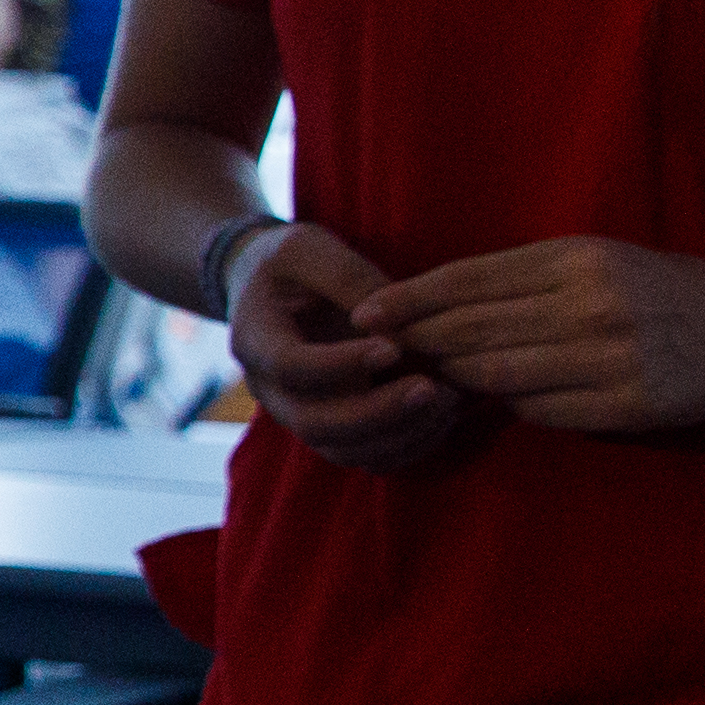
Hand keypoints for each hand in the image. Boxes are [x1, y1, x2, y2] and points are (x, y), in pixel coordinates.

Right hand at [230, 224, 482, 474]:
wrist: (272, 290)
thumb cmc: (291, 262)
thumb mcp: (309, 249)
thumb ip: (349, 280)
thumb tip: (394, 324)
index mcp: (256, 340)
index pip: (290, 367)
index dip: (340, 365)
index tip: (393, 348)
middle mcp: (271, 390)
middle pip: (314, 424)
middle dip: (377, 413)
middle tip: (432, 387)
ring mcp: (299, 414)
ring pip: (343, 449)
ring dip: (400, 433)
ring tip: (448, 397)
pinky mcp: (331, 428)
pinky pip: (368, 456)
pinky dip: (409, 444)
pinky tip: (444, 413)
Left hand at [364, 236, 704, 437]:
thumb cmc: (657, 288)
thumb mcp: (593, 259)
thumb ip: (520, 279)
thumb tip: (433, 305)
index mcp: (575, 259)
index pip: (467, 280)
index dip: (408, 300)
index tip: (364, 315)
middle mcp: (588, 306)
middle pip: (470, 330)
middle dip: (418, 344)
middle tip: (380, 355)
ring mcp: (608, 359)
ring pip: (495, 375)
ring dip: (453, 379)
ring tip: (426, 380)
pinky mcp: (625, 405)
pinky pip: (538, 410)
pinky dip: (509, 405)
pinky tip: (496, 400)